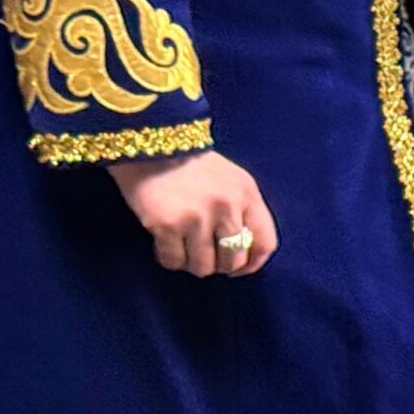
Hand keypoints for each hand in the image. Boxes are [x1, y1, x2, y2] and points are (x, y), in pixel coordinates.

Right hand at [107, 149, 278, 277]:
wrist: (149, 143)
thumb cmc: (191, 165)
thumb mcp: (231, 180)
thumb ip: (243, 211)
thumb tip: (244, 253)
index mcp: (247, 195)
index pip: (265, 244)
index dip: (252, 264)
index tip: (239, 269)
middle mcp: (227, 208)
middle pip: (233, 261)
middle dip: (220, 266)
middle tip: (205, 257)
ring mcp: (197, 218)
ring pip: (203, 267)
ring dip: (193, 264)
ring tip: (184, 249)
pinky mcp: (167, 225)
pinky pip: (174, 261)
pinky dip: (169, 259)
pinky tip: (165, 245)